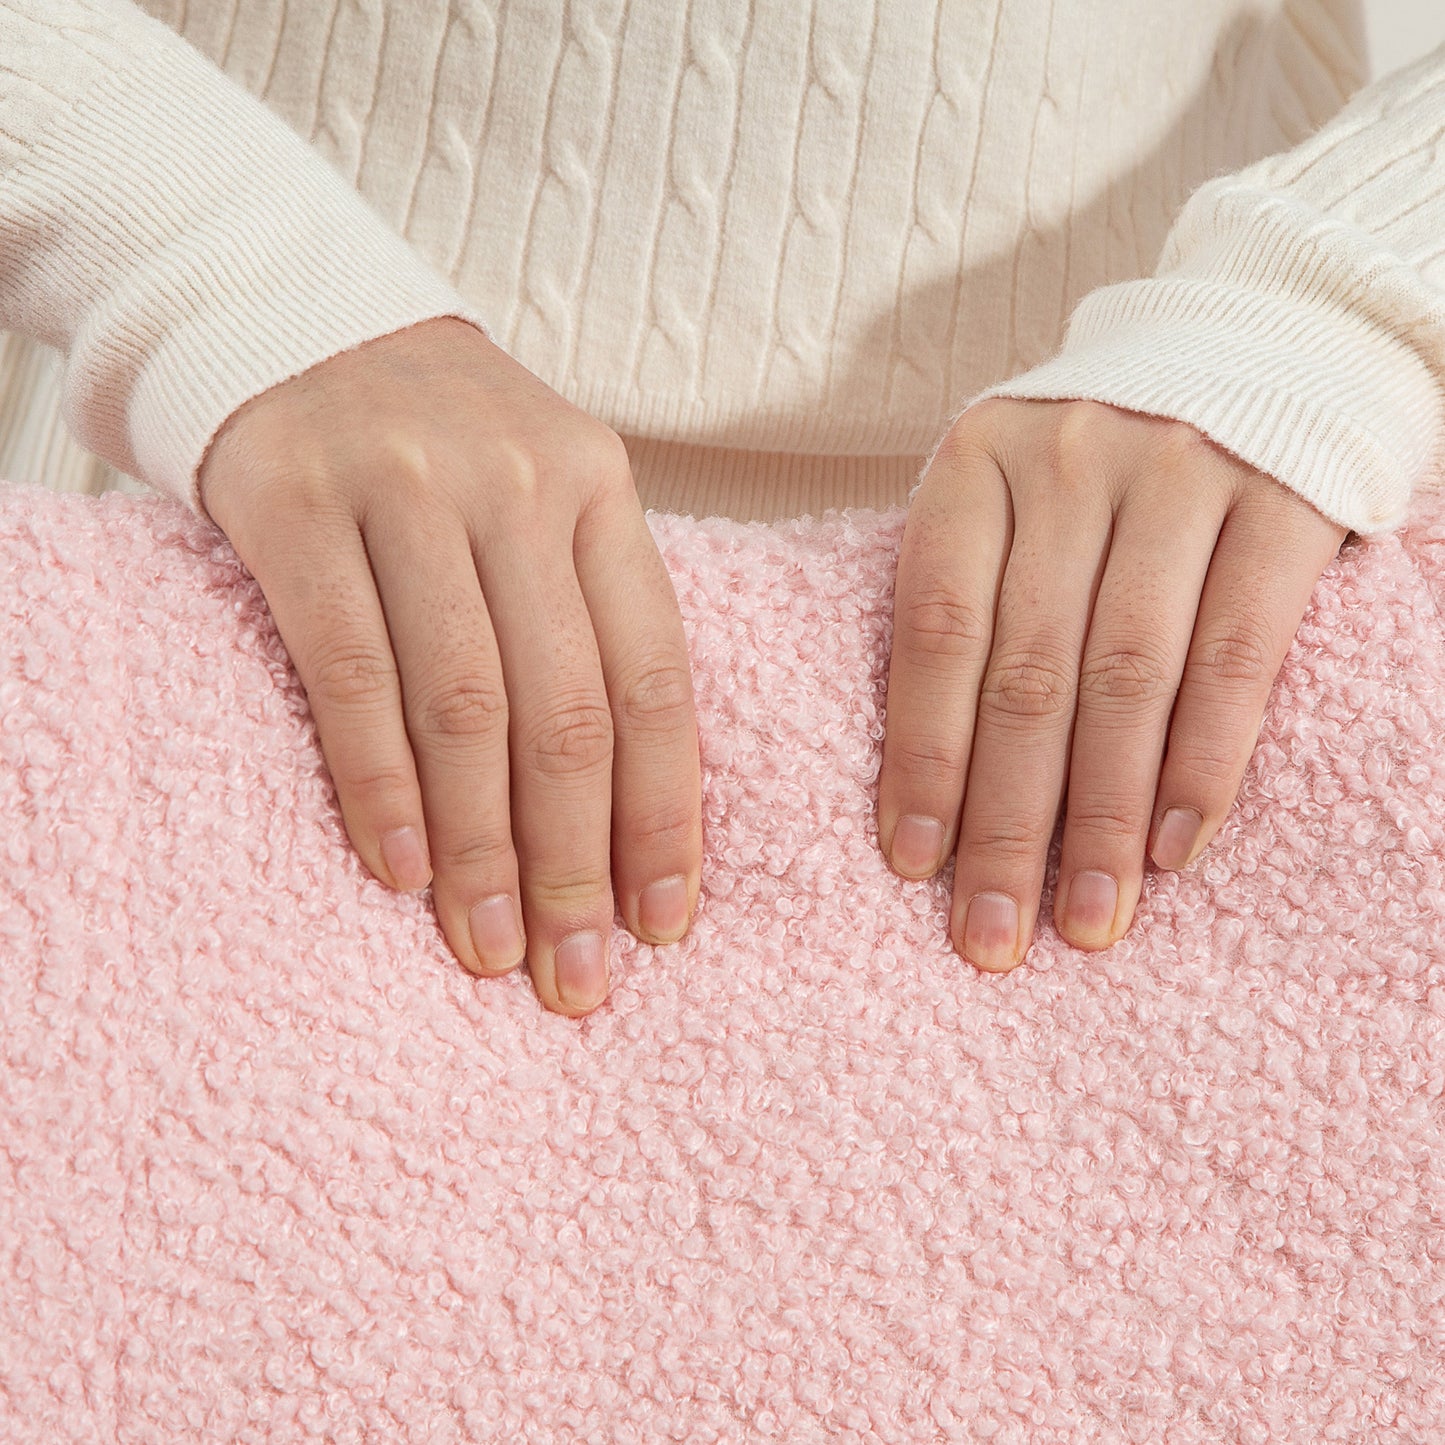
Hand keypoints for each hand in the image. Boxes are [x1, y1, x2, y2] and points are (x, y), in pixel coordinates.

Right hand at [198, 317, 701, 1015]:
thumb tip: (626, 810)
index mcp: (602, 493)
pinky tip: (401, 870)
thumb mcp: (546, 499)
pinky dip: (381, 783)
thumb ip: (589, 619)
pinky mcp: (297, 506)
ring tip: (490, 948)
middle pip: (568, 711)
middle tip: (578, 979)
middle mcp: (521, 488)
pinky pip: (350, 670)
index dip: (665, 815)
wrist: (302, 319)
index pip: (654, 680)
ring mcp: (407, 491)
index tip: (665, 926)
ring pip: (466, 704)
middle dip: (578, 860)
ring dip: (482, 847)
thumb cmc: (447, 449)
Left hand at [879, 397, 1348, 969]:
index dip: (923, 756)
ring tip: (1087, 919)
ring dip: (1102, 818)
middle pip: (1026, 675)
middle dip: (1005, 821)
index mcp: (976, 464)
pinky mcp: (1281, 501)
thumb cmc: (1103, 452)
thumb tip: (932, 776)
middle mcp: (1068, 463)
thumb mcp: (1012, 486)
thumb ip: (974, 589)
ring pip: (1125, 679)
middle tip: (990, 934)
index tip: (913, 864)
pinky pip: (1234, 655)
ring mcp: (1178, 474)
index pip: (935, 632)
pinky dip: (1202, 762)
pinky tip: (1176, 849)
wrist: (1262, 333)